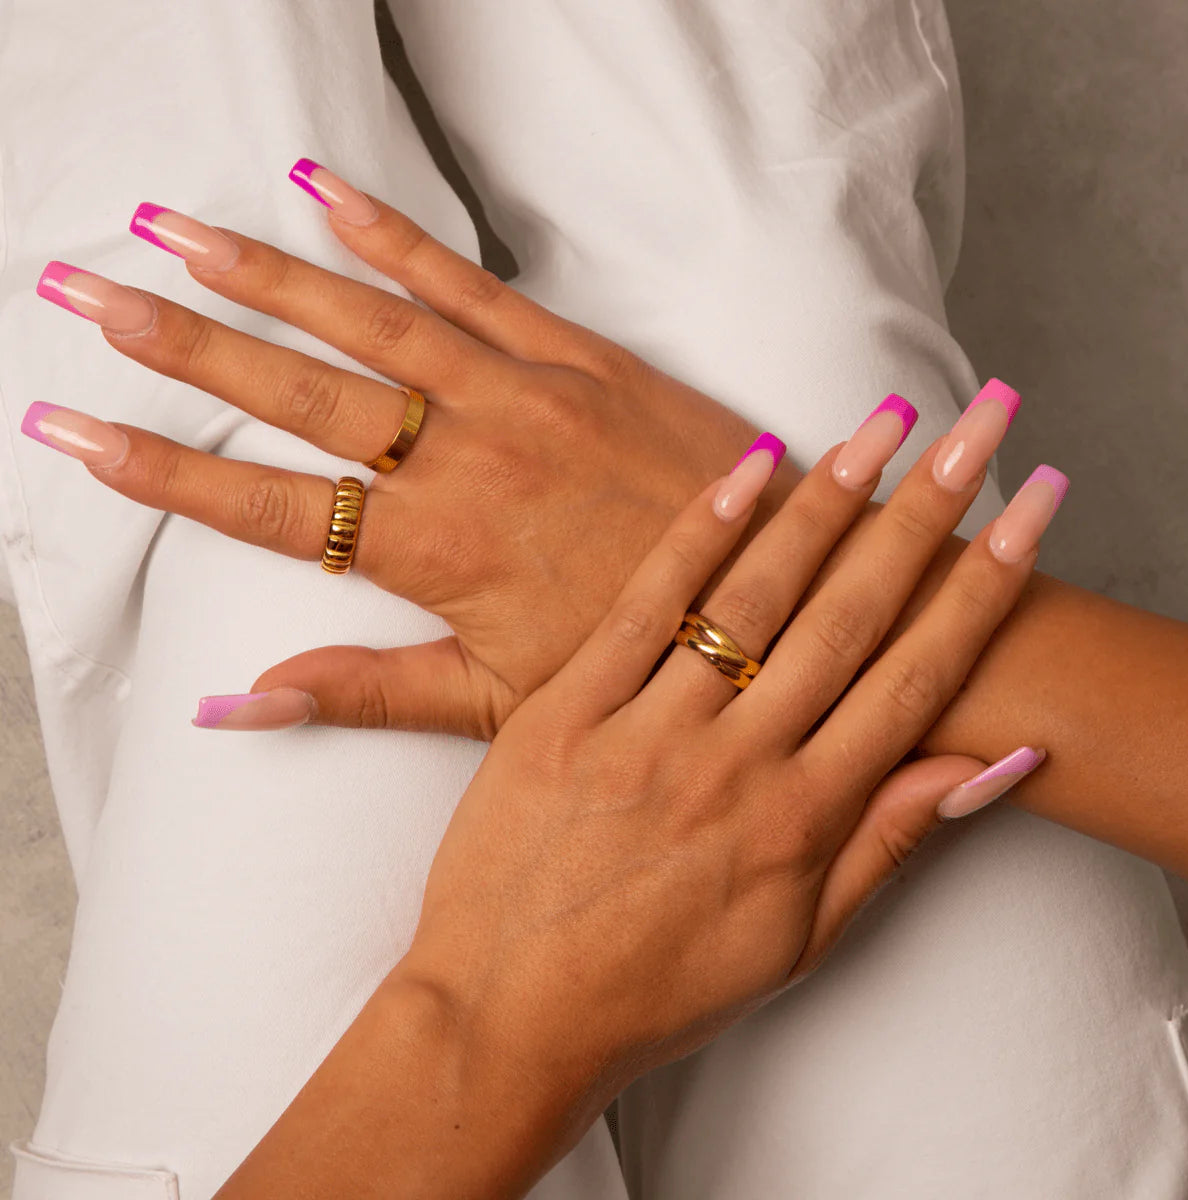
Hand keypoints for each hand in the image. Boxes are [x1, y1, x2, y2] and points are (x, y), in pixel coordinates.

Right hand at [29, 163, 779, 737]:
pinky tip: (328, 197)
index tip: (78, 430)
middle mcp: (469, 464)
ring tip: (177, 234)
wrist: (786, 599)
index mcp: (441, 556)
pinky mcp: (582, 360)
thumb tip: (238, 707)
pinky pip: (472, 289)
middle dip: (184, 343)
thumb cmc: (647, 665)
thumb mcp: (501, 706)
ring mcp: (524, 400)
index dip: (166, 470)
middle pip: (299, 395)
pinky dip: (396, 240)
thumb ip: (367, 693)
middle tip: (88, 290)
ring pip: (371, 324)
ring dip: (266, 276)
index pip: (273, 508)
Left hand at [216, 425, 1059, 1198]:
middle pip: (851, 617)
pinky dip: (700, 530)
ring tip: (887, 427)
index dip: (982, 590)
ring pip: (755, 596)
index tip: (1028, 515)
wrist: (508, 1018)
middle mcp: (737, 765)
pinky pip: (642, 605)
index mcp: (801, 821)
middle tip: (980, 432)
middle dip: (926, 516)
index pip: (917, 680)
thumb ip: (890, 845)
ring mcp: (648, 732)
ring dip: (828, 502)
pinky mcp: (564, 713)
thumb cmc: (655, 988)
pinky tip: (750, 465)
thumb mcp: (796, 940)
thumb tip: (992, 766)